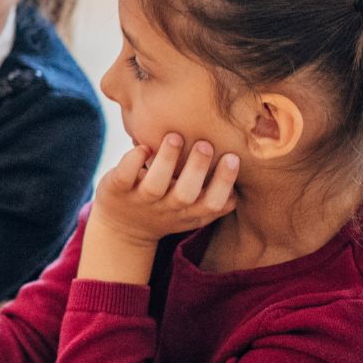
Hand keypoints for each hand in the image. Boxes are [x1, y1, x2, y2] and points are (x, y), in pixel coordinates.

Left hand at [89, 134, 239, 249]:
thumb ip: (213, 193)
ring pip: (155, 185)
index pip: (212, 204)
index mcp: (190, 214)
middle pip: (186, 195)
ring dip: (166, 160)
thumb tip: (246, 161)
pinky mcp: (116, 190)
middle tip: (205, 144)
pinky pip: (124, 176)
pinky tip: (142, 146)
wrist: (122, 227)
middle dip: (198, 169)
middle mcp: (167, 209)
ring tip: (175, 136)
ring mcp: (141, 201)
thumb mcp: (192, 210)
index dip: (224, 184)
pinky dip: (132, 160)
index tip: (233, 157)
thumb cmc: (166, 207)